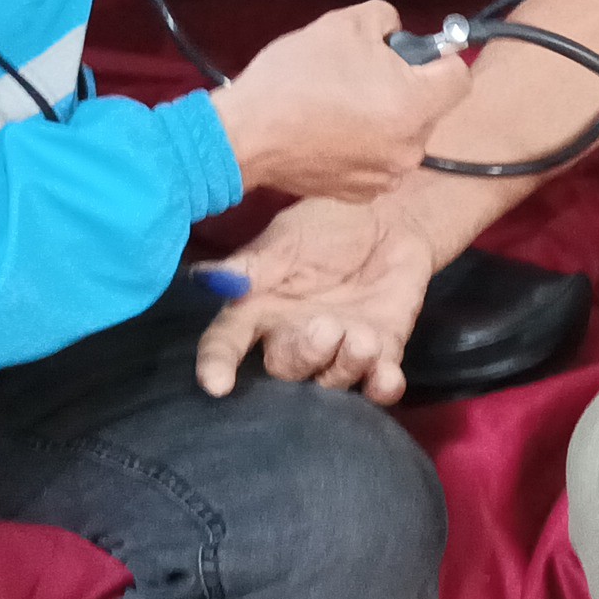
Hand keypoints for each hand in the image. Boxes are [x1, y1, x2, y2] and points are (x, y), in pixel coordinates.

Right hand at [194, 197, 438, 404]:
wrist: (391, 210)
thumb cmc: (329, 220)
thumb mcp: (287, 237)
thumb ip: (253, 265)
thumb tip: (206, 279)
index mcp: (259, 308)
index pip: (227, 342)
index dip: (218, 364)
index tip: (217, 384)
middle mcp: (293, 337)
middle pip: (284, 369)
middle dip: (303, 355)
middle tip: (325, 327)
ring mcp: (337, 350)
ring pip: (330, 381)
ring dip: (345, 366)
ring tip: (363, 339)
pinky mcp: (381, 352)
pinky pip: (377, 384)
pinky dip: (381, 387)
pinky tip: (387, 377)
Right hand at [211, 0, 471, 199]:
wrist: (246, 134)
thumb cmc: (298, 75)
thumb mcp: (346, 22)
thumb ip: (387, 19)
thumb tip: (396, 34)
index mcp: (417, 105)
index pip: (460, 76)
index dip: (439, 57)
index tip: (406, 52)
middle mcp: (412, 148)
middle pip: (430, 108)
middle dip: (406, 88)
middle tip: (361, 73)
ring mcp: (387, 177)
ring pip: (403, 135)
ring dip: (386, 119)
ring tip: (341, 104)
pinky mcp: (361, 195)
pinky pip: (379, 161)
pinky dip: (365, 147)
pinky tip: (330, 133)